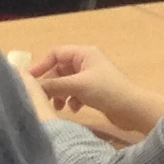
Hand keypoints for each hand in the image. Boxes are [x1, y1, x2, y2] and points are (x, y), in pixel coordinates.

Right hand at [27, 45, 163, 139]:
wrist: (133, 109)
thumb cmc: (106, 91)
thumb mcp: (77, 86)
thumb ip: (53, 85)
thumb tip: (31, 84)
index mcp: (83, 54)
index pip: (56, 54)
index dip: (42, 66)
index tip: (30, 80)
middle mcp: (86, 62)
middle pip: (60, 70)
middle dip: (52, 84)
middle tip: (44, 98)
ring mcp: (91, 77)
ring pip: (67, 83)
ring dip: (61, 94)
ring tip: (59, 107)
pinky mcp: (95, 91)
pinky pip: (76, 92)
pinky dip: (72, 100)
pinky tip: (74, 109)